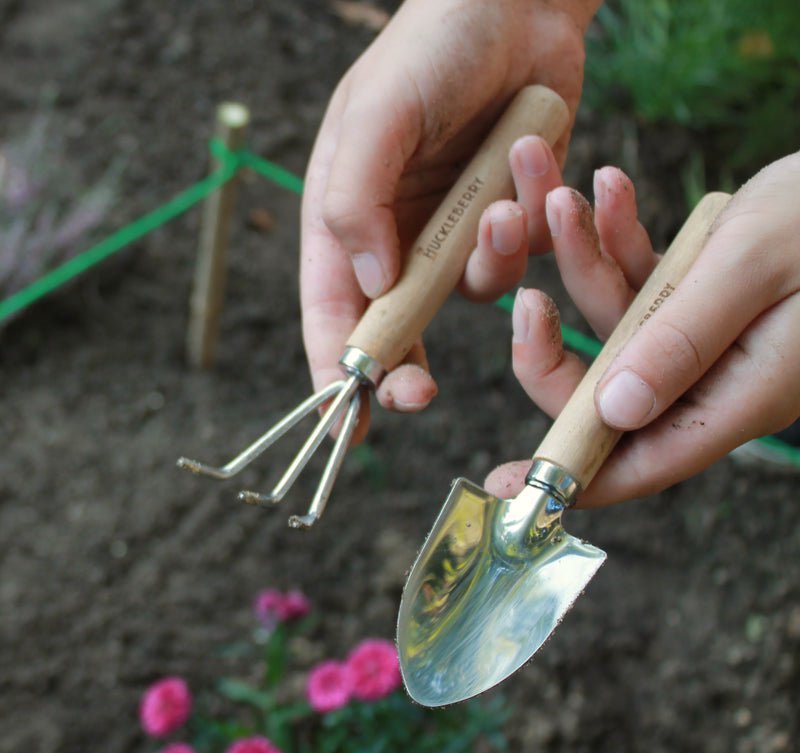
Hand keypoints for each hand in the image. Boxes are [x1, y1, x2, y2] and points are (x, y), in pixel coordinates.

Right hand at [300, 0, 599, 439]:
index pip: (330, 311)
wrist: (517, 5)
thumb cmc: (432, 48)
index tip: (345, 428)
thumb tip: (371, 286)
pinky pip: (519, 258)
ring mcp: (452, 229)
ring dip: (489, 264)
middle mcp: (396, 232)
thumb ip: (358, 200)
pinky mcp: (506, 218)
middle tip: (421, 394)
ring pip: (467, 292)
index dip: (333, 374)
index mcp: (347, 215)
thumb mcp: (378, 116)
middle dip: (405, 366)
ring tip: (501, 201)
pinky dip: (529, 229)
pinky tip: (533, 166)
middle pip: (393, 327)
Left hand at [486, 152, 799, 505]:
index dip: (573, 476)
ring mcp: (703, 336)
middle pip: (604, 394)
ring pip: (613, 323)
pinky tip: (608, 186)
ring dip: (583, 262)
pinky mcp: (700, 294)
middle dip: (553, 346)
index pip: (642, 462)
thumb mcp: (754, 269)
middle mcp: (713, 377)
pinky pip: (639, 278)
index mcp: (735, 396)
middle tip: (524, 299)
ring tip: (563, 198)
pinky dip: (619, 238)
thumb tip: (615, 411)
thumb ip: (685, 339)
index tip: (508, 487)